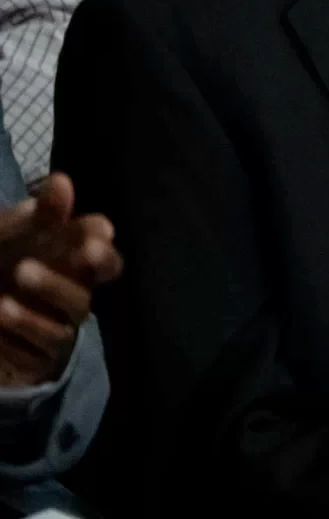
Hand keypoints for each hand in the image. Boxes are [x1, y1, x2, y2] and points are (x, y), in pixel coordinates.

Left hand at [0, 174, 120, 386]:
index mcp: (69, 256)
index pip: (98, 241)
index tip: (97, 227)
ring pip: (78, 307)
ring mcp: (63, 322)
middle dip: (101, 260)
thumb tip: (60, 181)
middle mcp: (74, 286)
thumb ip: (34, 215)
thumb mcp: (7, 239)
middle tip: (89, 247)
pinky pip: (49, 340)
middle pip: (108, 272)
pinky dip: (27, 323)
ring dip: (53, 288)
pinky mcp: (46, 356)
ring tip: (20, 272)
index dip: (100, 234)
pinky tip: (3, 309)